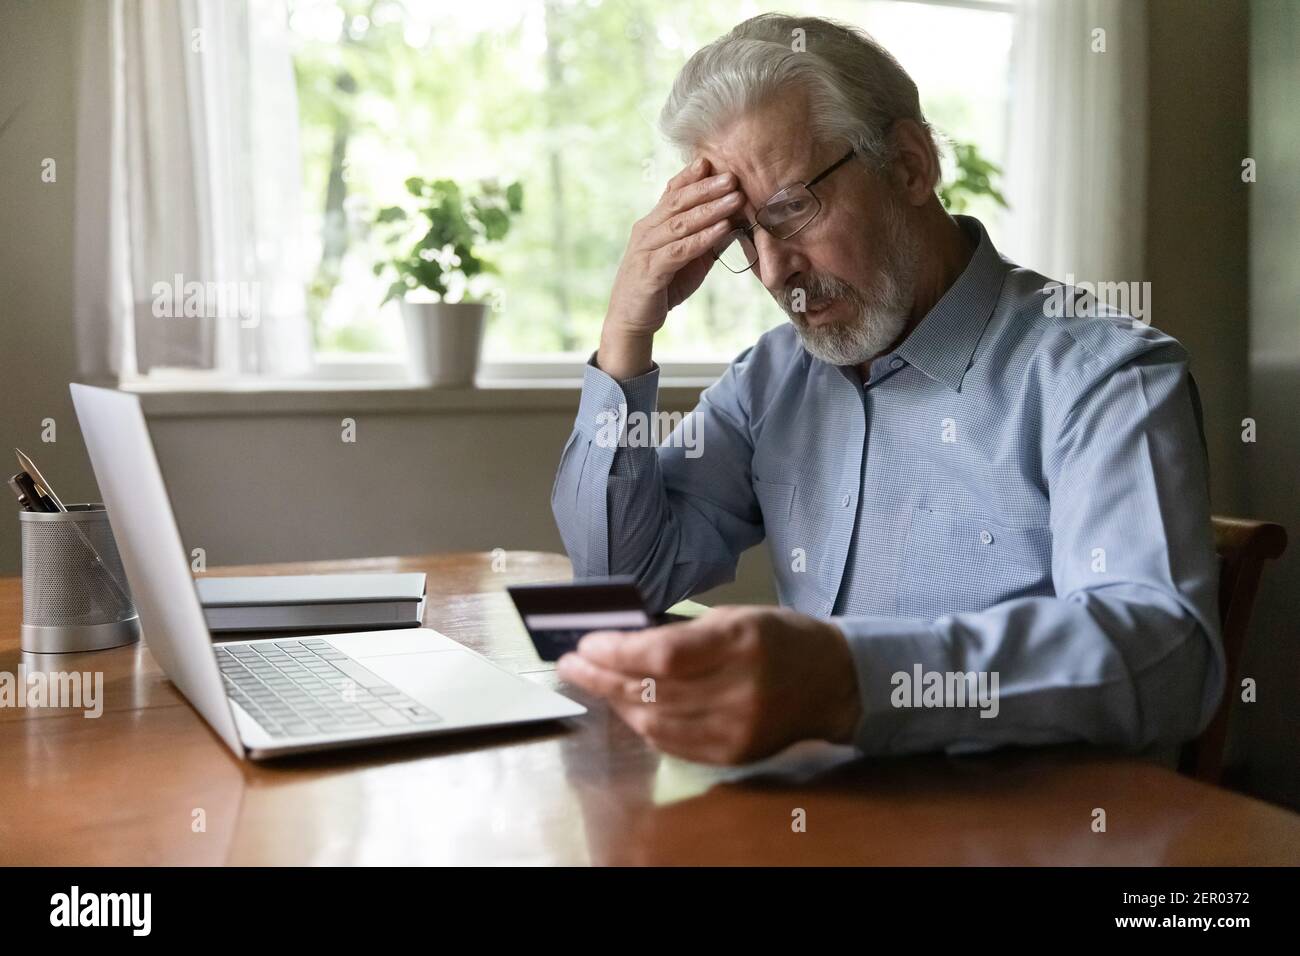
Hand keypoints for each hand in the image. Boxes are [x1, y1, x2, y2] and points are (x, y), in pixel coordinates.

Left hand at [555, 605, 862, 764]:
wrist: (834, 681)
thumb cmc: (779, 637)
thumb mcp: (735, 617)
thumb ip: (681, 633)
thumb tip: (620, 642)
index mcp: (741, 642)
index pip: (662, 655)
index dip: (617, 652)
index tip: (587, 643)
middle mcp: (740, 689)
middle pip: (652, 691)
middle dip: (602, 677)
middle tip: (572, 663)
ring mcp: (737, 728)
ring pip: (655, 722)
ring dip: (616, 702)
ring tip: (593, 682)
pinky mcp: (735, 753)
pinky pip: (672, 744)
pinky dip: (643, 725)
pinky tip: (626, 707)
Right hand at [597, 158, 745, 378]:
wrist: (631, 320)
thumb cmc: (661, 287)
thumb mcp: (685, 258)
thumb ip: (702, 239)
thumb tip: (732, 221)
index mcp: (652, 224)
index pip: (671, 192)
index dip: (691, 176)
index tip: (712, 160)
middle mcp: (646, 231)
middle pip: (678, 202)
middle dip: (707, 187)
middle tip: (733, 175)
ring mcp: (646, 250)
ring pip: (680, 223)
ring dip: (711, 209)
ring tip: (735, 198)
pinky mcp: (651, 271)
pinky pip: (680, 250)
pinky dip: (702, 238)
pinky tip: (722, 229)